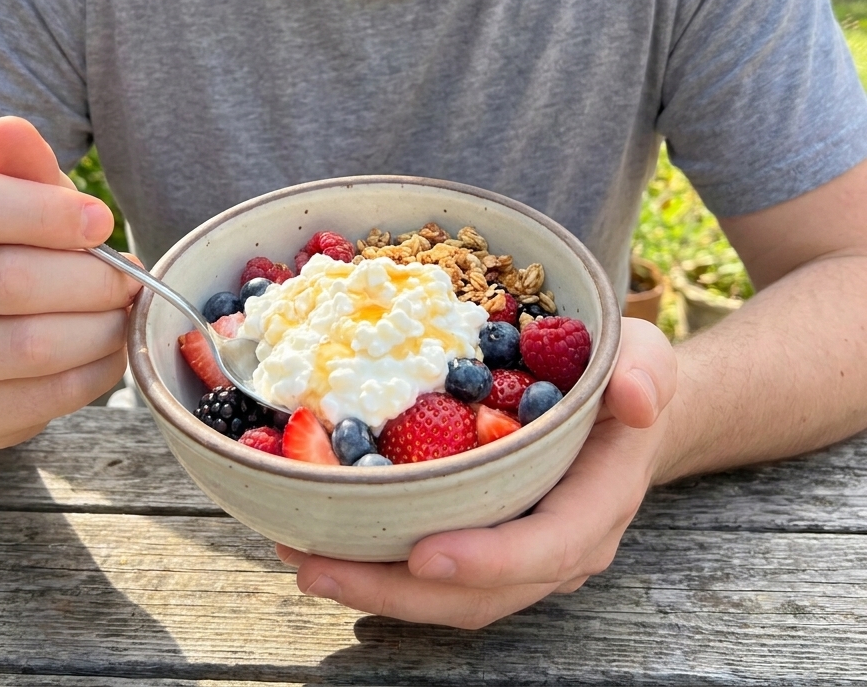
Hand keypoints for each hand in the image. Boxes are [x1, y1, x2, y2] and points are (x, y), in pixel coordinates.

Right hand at [0, 117, 137, 447]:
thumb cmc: (4, 248)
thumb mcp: (17, 198)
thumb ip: (24, 166)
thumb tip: (11, 129)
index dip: (48, 212)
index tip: (102, 221)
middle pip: (11, 280)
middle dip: (93, 278)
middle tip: (130, 277)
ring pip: (32, 346)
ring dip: (101, 328)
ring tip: (121, 311)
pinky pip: (48, 397)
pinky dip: (98, 372)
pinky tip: (108, 349)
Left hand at [277, 317, 677, 628]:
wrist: (621, 410)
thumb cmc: (624, 378)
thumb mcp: (646, 357)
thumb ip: (648, 372)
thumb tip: (637, 398)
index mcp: (597, 502)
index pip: (548, 546)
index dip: (488, 559)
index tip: (423, 556)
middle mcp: (558, 545)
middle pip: (480, 592)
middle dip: (397, 591)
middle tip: (319, 568)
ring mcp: (520, 553)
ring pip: (449, 596)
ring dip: (374, 587)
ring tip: (304, 559)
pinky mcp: (486, 541)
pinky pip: (435, 572)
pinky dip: (381, 565)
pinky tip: (328, 540)